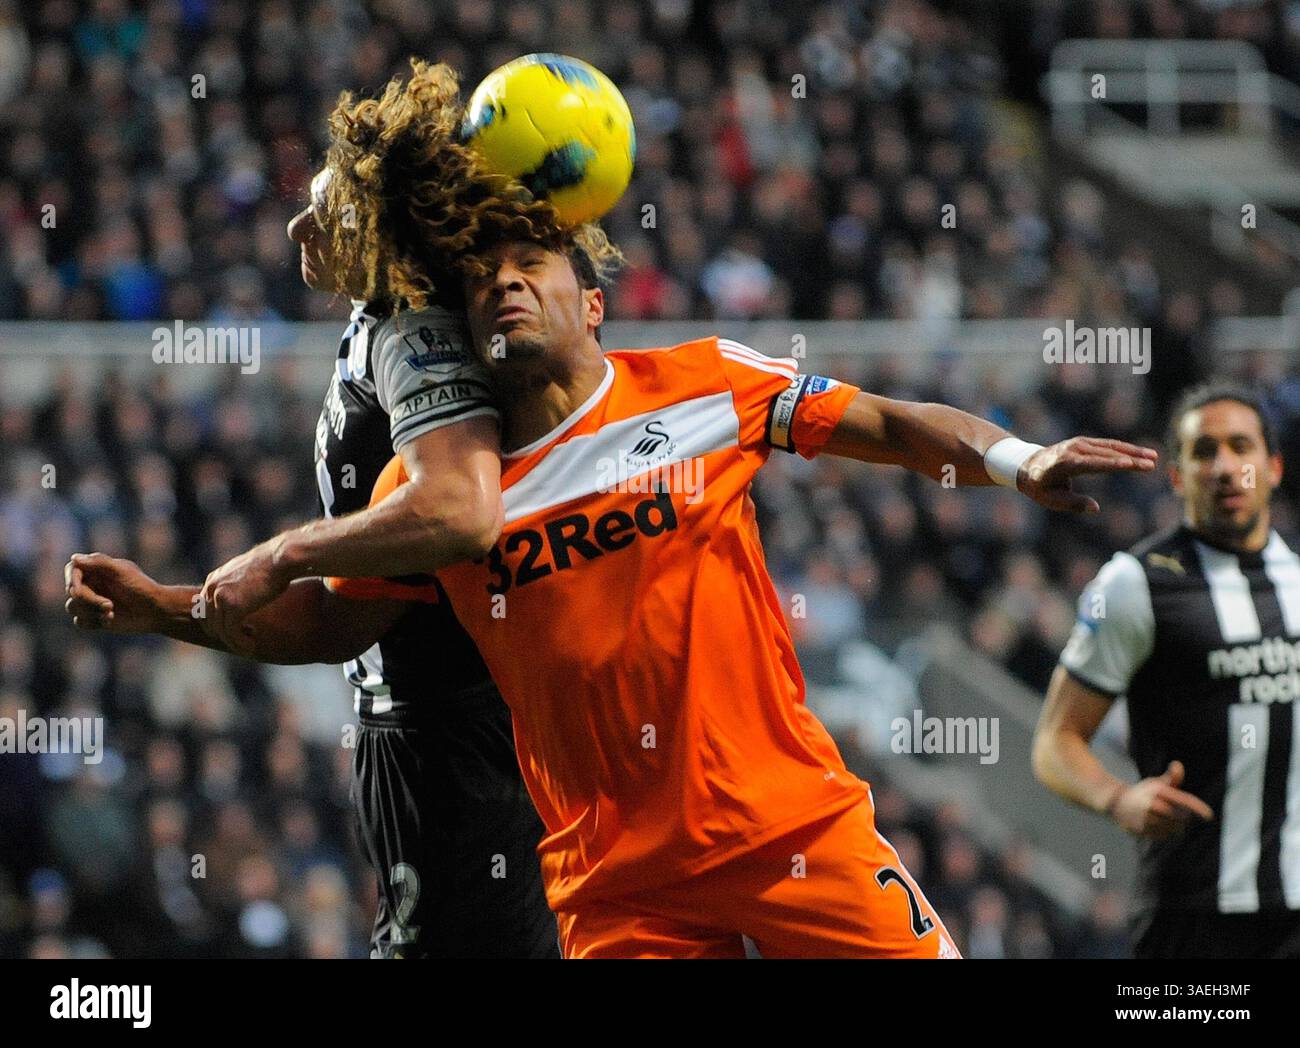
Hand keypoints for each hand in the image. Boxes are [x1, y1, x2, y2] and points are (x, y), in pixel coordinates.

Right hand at [64, 553, 164, 632]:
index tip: (79, 589)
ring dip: (91, 612)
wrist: (156, 611)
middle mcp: (91, 583)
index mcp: (96, 568)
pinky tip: (110, 621)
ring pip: (73, 607)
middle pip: (72, 592)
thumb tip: (74, 558)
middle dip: (89, 600)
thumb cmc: (142, 588)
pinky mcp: (94, 617)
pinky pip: (80, 622)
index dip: (72, 580)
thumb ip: (100, 563)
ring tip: (111, 613)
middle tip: (109, 606)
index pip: (72, 569)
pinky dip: (93, 623)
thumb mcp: (123, 572)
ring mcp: (91, 600)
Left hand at [197, 538, 292, 652]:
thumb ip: (238, 586)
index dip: (218, 624)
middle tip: (242, 642)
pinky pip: (231, 633)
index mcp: (213, 580)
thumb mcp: (247, 574)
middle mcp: (212, 588)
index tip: (235, 632)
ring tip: (248, 649)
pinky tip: (251, 646)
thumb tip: (245, 597)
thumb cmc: (273, 565)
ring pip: (221, 631)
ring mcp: (221, 597)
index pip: (204, 610)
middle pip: (209, 622)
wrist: (280, 559)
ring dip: (234, 644)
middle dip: (225, 636)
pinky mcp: (233, 607)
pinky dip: (240, 643)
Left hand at [1018, 437, 1157, 512]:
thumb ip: (1072, 504)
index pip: (1093, 463)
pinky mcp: (1083, 442)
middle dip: (1130, 458)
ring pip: (1110, 446)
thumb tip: (1095, 508)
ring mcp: (1079, 443)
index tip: (1131, 464)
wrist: (1026, 465)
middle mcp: (1073, 449)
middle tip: (1151, 465)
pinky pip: (1107, 445)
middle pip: (1106, 454)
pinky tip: (1140, 453)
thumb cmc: (1039, 487)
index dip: (1113, 464)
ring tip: (1153, 457)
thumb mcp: (1050, 500)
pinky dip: (1124, 448)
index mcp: (1065, 464)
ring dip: (1132, 451)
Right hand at [1110, 760, 1214, 837]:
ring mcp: (1146, 819)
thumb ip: (1171, 778)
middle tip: (1177, 813)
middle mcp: (1152, 805)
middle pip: (1181, 817)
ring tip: (1166, 819)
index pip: (1182, 800)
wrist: (1115, 802)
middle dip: (1183, 817)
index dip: (1197, 808)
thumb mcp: (1156, 783)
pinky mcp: (1141, 830)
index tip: (1209, 816)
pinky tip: (1158, 826)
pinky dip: (1165, 833)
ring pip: (1173, 829)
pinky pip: (1163, 836)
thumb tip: (1178, 764)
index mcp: (1158, 792)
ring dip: (1175, 826)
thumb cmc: (1143, 792)